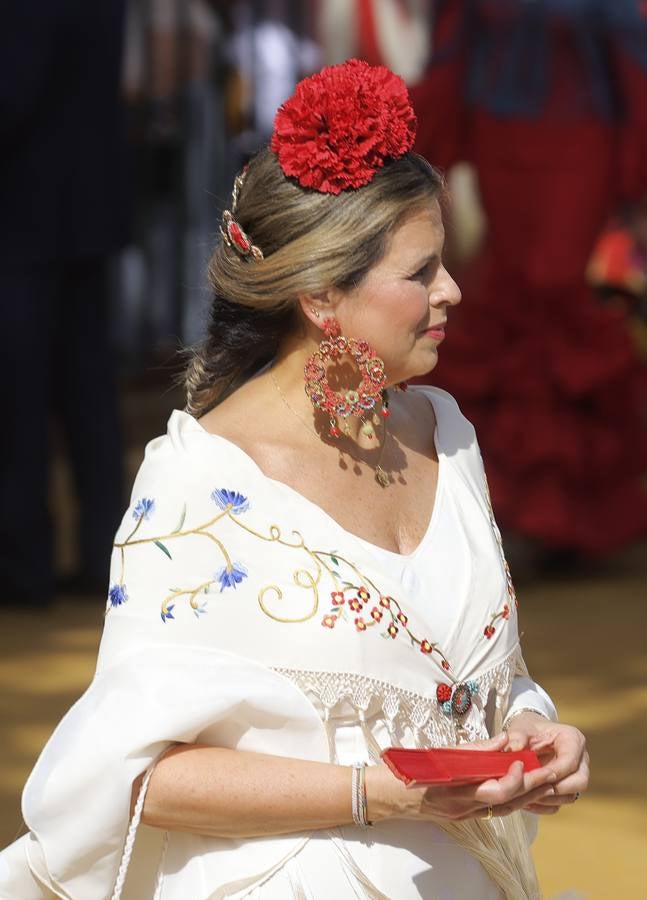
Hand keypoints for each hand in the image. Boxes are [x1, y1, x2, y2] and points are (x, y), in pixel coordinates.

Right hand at [367, 732, 558, 822]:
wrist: (386, 795)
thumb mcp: (439, 754)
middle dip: (531, 789)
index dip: (512, 780)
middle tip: (551, 772)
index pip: (493, 791)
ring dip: (526, 796)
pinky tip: (523, 791)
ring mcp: (463, 814)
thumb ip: (475, 750)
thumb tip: (505, 741)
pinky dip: (510, 801)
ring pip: (504, 810)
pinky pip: (493, 811)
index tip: (523, 763)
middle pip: (505, 803)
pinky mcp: (463, 816)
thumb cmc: (408, 769)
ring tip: (545, 781)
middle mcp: (462, 807)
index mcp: (455, 790)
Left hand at [504, 712, 589, 814]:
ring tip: (525, 796)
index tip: (535, 776)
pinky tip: (525, 800)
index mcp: (573, 739)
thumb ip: (517, 736)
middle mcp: (580, 759)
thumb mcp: (520, 727)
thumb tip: (515, 747)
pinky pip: (559, 804)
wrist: (527, 735)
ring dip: (548, 799)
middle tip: (531, 788)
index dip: (554, 772)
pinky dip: (542, 805)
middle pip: (579, 782)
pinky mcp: (566, 789)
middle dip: (555, 789)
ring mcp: (576, 776)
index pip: (571, 761)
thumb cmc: (527, 729)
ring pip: (570, 796)